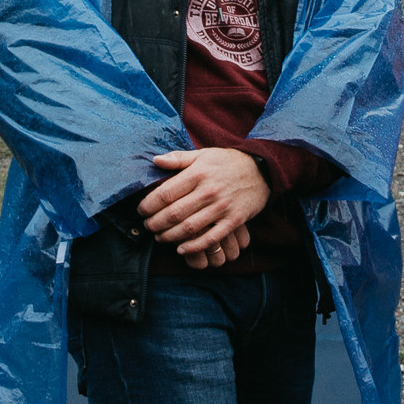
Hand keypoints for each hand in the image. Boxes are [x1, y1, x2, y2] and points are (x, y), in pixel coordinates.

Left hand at [140, 147, 270, 268]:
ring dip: (169, 237)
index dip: (148, 205)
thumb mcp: (203, 155)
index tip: (141, 210)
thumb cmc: (227, 162)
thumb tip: (155, 161)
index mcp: (197, 174)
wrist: (262, 170)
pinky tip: (181, 249)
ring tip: (160, 237)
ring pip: (188, 228)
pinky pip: (210, 238)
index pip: (165, 193)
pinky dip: (193, 246)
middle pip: (173, 213)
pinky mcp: (233, 220)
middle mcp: (208, 191)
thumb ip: (178, 159)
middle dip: (155, 223)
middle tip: (148, 226)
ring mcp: (221, 207)